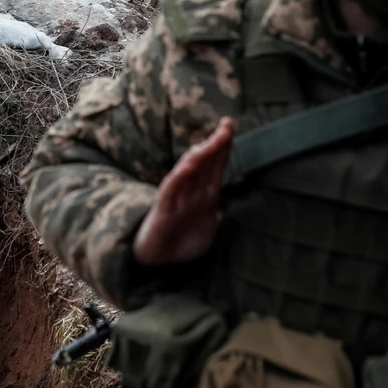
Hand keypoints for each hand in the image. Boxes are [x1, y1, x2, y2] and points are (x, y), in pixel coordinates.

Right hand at [133, 117, 233, 266]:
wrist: (158, 262)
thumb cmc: (182, 243)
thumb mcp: (206, 231)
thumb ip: (213, 217)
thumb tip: (221, 210)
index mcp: (205, 194)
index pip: (216, 165)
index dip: (223, 146)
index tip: (229, 125)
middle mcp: (192, 192)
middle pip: (206, 163)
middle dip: (216, 144)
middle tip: (227, 124)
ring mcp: (177, 198)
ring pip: (190, 172)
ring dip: (200, 156)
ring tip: (211, 142)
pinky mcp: (163, 209)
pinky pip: (171, 190)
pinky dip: (179, 178)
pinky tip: (187, 167)